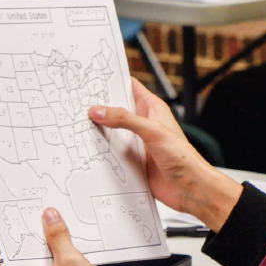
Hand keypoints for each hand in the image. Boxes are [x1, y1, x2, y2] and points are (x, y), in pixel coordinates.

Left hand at [12, 208, 125, 265]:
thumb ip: (58, 236)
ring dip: (55, 259)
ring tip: (71, 256)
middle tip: (61, 234)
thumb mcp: (70, 259)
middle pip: (33, 256)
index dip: (36, 230)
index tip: (45, 220)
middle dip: (48, 245)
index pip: (23, 246)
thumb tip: (50, 219)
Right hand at [89, 79, 241, 231]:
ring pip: (112, 132)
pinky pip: (112, 153)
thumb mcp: (153, 132)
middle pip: (116, 110)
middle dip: (99, 107)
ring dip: (98, 131)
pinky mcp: (133, 161)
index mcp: (152, 109)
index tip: (92, 77)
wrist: (189, 188)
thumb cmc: (183, 158)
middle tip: (77, 103)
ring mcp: (137, 143)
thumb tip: (99, 111)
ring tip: (76, 126)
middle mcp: (144, 124)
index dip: (113, 80)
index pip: (130, 87)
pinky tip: (87, 152)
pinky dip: (101, 152)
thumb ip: (125, 120)